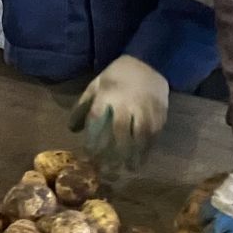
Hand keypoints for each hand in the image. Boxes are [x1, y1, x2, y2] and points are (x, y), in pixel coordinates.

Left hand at [67, 55, 168, 169]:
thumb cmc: (118, 75)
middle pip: (121, 130)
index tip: (90, 155)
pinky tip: (143, 158)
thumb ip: (84, 105)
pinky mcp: (160, 112)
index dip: (92, 137)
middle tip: (111, 170)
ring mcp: (145, 108)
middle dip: (116, 151)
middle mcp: (127, 103)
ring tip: (130, 169)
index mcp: (108, 94)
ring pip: (140, 135)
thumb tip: (72, 129)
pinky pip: (154, 133)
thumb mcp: (97, 84)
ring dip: (135, 154)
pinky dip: (148, 147)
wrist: (149, 62)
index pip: (97, 117)